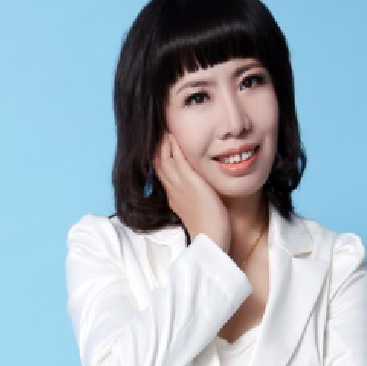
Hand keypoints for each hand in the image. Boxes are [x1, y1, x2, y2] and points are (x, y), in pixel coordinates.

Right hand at [154, 131, 230, 251]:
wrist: (210, 238)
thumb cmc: (208, 227)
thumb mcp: (195, 209)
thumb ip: (192, 197)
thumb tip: (196, 191)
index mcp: (172, 195)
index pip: (160, 171)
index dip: (158, 155)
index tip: (160, 142)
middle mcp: (172, 188)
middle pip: (157, 162)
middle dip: (156, 145)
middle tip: (158, 130)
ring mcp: (179, 185)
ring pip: (163, 158)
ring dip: (163, 142)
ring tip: (164, 127)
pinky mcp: (190, 182)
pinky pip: (178, 158)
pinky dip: (175, 145)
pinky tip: (174, 134)